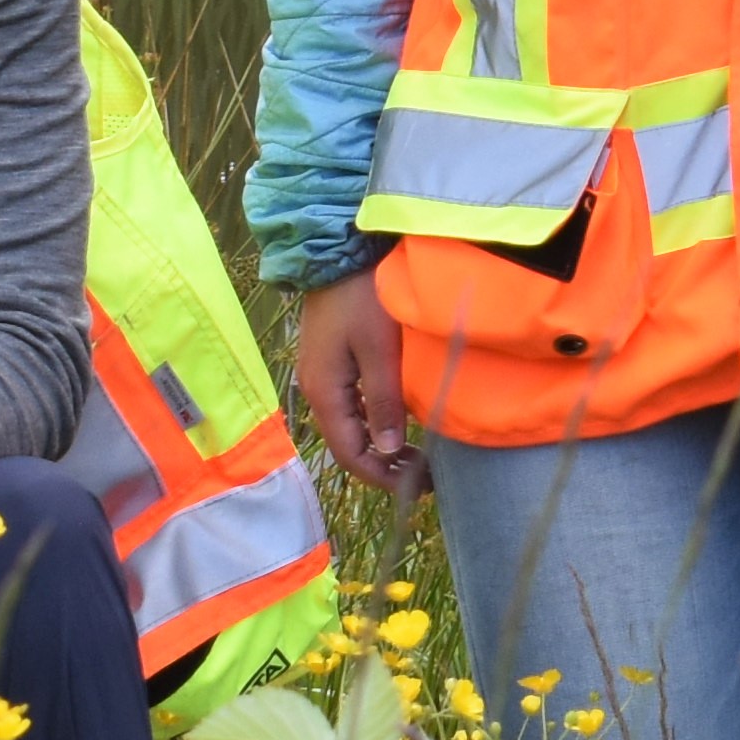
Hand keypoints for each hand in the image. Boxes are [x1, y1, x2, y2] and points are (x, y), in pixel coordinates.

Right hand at [289, 273, 422, 496]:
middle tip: (422, 477)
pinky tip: (396, 423)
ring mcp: (323, 375)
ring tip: (414, 456)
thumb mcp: (379, 349)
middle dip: (382, 465)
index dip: (380, 476)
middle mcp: (318, 390)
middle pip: (347, 444)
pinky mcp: (332, 360)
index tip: (414, 488)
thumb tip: (386, 450)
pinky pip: (351, 406)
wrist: (339, 251)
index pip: (349, 454)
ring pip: (349, 426)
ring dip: (379, 445)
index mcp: (325, 392)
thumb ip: (383, 400)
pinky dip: (373, 422)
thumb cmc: (363, 297)